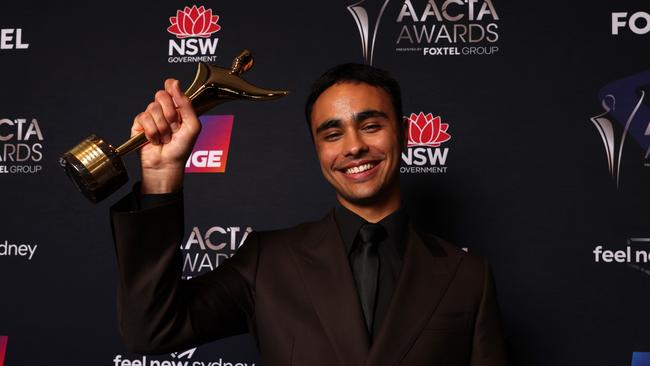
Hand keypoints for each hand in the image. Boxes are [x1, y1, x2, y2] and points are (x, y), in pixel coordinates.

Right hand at [131, 79, 200, 193]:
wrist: (167, 164)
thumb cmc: (182, 148)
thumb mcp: (192, 125)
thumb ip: (186, 104)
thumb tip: (175, 83)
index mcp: (177, 107)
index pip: (171, 87)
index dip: (171, 87)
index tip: (172, 88)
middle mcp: (164, 110)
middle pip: (161, 95)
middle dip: (170, 113)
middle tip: (174, 127)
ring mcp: (151, 116)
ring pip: (153, 108)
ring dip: (162, 127)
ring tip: (165, 137)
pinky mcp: (139, 124)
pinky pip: (144, 118)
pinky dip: (152, 132)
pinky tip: (155, 140)